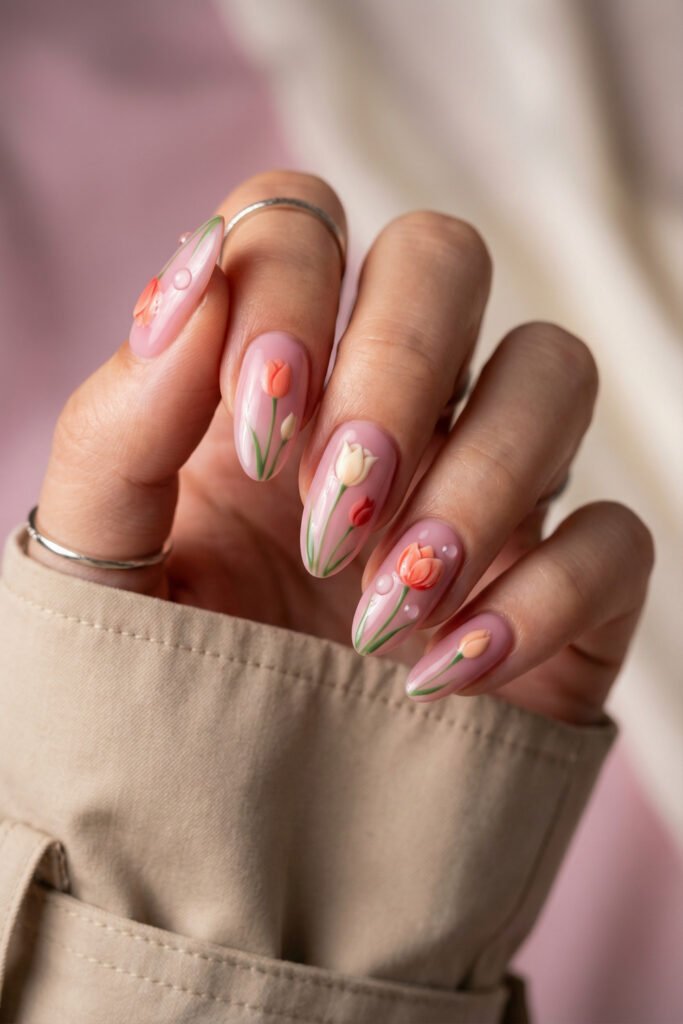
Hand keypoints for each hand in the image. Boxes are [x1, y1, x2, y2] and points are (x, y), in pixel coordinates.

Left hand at [28, 171, 653, 724]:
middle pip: (445, 256)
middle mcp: (389, 404)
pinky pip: (613, 536)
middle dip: (396, 366)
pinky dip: (539, 598)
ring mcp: (487, 486)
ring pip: (551, 372)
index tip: (261, 424)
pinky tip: (444, 674)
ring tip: (384, 612)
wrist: (239, 836)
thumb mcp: (100, 563)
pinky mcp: (563, 586)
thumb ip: (118, 423)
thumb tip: (192, 285)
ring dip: (475, 484)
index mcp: (268, 377)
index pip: (302, 220)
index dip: (288, 288)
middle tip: (331, 510)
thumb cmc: (159, 686)